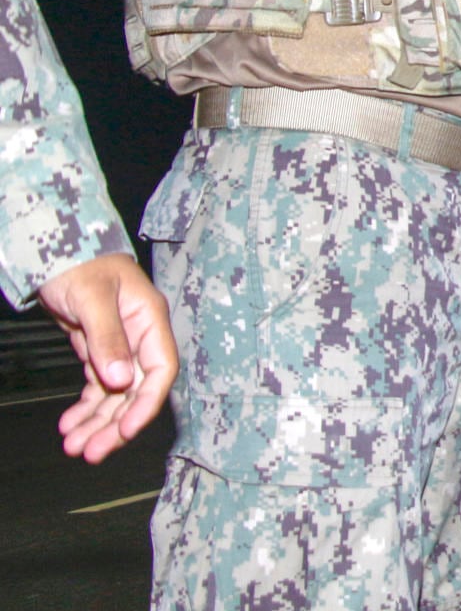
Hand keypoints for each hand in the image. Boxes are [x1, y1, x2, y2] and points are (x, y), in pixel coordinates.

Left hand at [37, 254, 177, 463]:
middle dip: (115, 424)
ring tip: (74, 446)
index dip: (146, 403)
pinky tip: (70, 424)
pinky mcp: (100, 352)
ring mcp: (121, 347)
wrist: (58, 252)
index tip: (125, 430)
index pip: (160, 370)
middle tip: (91, 452)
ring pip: (116, 395)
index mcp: (150, 320)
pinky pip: (99, 388)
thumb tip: (121, 380)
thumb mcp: (92, 298)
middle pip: (136, 391)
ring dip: (97, 423)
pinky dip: (86, 409)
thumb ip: (107, 338)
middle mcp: (141, 338)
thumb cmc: (80, 266)